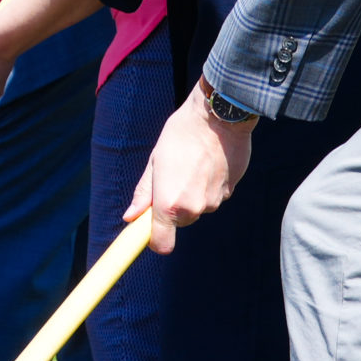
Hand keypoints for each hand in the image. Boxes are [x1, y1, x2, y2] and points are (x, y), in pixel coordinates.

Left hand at [126, 81, 255, 254]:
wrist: (219, 116)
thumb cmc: (180, 134)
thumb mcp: (155, 161)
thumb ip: (144, 193)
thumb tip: (130, 216)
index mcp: (170, 204)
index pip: (161, 243)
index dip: (152, 240)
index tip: (146, 232)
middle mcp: (194, 208)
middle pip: (180, 222)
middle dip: (173, 207)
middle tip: (171, 177)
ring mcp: (214, 201)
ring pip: (197, 207)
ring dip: (192, 193)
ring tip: (191, 162)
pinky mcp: (230, 191)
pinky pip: (213, 195)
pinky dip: (208, 184)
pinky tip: (207, 161)